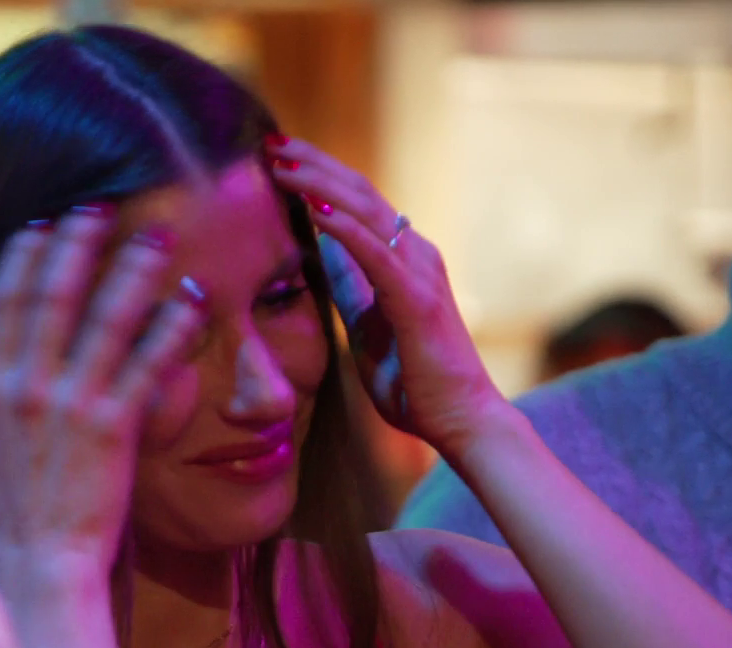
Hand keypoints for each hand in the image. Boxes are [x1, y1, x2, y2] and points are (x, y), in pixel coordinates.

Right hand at [0, 208, 207, 577]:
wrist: (42, 562)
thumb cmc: (2, 511)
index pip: (3, 302)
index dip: (26, 256)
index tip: (46, 223)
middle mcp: (28, 387)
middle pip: (54, 296)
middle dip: (79, 244)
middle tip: (104, 206)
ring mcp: (72, 405)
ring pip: (105, 320)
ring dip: (133, 271)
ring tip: (158, 238)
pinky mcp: (114, 429)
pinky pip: (145, 366)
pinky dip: (169, 329)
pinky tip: (189, 301)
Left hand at [266, 136, 504, 455]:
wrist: (460, 420)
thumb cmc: (415, 380)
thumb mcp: (367, 326)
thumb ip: (350, 288)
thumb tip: (324, 255)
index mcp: (403, 259)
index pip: (358, 203)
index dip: (318, 176)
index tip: (278, 158)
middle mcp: (415, 254)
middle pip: (360, 192)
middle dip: (313, 165)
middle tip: (271, 143)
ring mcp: (419, 273)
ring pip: (367, 211)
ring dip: (319, 185)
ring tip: (281, 165)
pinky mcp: (417, 299)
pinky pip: (376, 254)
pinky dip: (345, 229)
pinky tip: (315, 210)